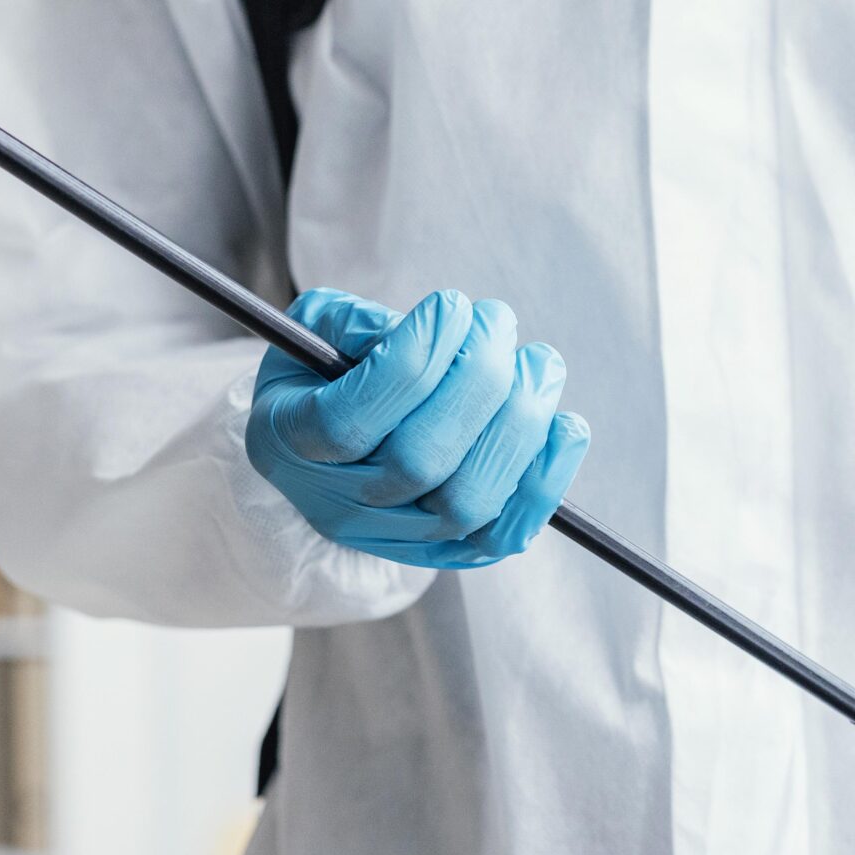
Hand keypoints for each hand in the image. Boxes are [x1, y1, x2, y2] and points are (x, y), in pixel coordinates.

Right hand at [247, 288, 589, 569]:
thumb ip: (352, 322)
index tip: (450, 304)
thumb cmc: (325, 375)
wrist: (331, 452)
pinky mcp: (451, 550)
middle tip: (497, 322)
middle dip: (476, 380)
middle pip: (419, 462)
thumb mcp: (314, 330)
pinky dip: (546, 479)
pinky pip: (506, 533)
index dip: (413, 359)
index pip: (350, 420)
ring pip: (469, 500)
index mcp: (291, 442)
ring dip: (519, 423)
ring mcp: (397, 536)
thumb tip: (415, 331)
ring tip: (536, 364)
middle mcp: (339, 502)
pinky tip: (563, 426)